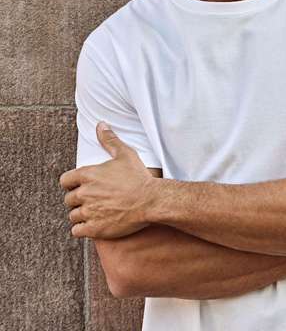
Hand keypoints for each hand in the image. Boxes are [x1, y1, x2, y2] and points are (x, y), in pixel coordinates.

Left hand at [59, 122, 158, 238]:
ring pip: (73, 216)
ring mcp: (89, 212)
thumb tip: (101, 125)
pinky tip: (93, 224)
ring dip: (81, 214)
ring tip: (93, 212)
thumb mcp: (125, 154)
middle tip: (91, 199)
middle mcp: (85, 193)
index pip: (65, 181)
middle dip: (77, 200)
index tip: (80, 186)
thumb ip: (109, 140)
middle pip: (68, 199)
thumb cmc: (138, 177)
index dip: (71, 183)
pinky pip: (77, 231)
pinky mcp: (94, 228)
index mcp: (88, 175)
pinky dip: (82, 228)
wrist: (150, 200)